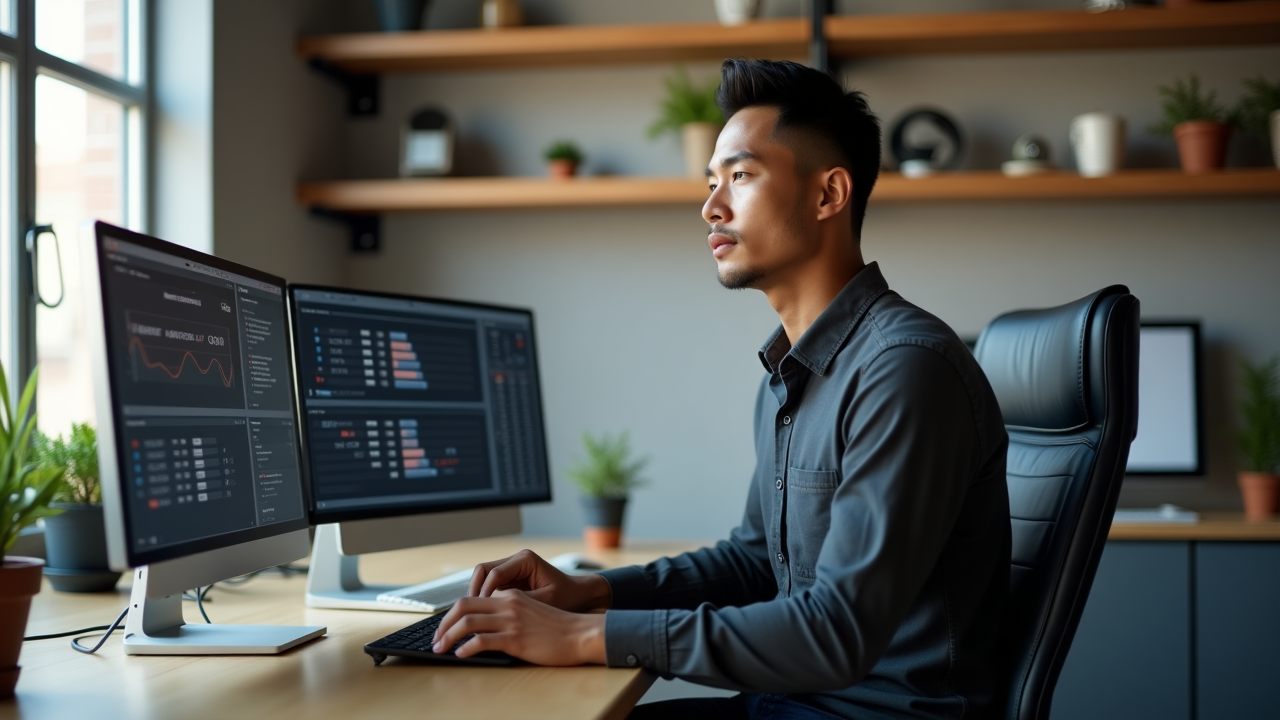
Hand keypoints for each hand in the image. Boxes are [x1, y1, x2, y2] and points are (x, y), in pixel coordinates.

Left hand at [432, 589, 606, 665]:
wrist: (580, 634)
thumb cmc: (559, 628)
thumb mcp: (532, 611)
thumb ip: (510, 612)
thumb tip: (488, 626)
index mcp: (511, 596)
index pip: (472, 598)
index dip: (453, 613)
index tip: (445, 628)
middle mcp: (508, 604)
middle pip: (463, 606)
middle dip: (443, 623)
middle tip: (436, 639)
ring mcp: (511, 621)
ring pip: (468, 622)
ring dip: (448, 636)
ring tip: (440, 648)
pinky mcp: (515, 639)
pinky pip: (483, 641)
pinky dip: (467, 648)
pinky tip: (461, 654)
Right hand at [467, 549, 610, 612]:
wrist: (580, 596)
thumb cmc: (567, 598)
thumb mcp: (545, 602)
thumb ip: (520, 604)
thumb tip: (495, 611)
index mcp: (525, 560)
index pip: (494, 573)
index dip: (484, 593)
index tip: (480, 612)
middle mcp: (516, 560)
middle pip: (483, 571)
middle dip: (474, 592)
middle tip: (468, 614)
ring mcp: (511, 569)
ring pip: (483, 578)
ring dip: (476, 596)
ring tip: (472, 616)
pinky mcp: (510, 579)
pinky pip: (489, 586)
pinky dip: (483, 599)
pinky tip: (481, 615)